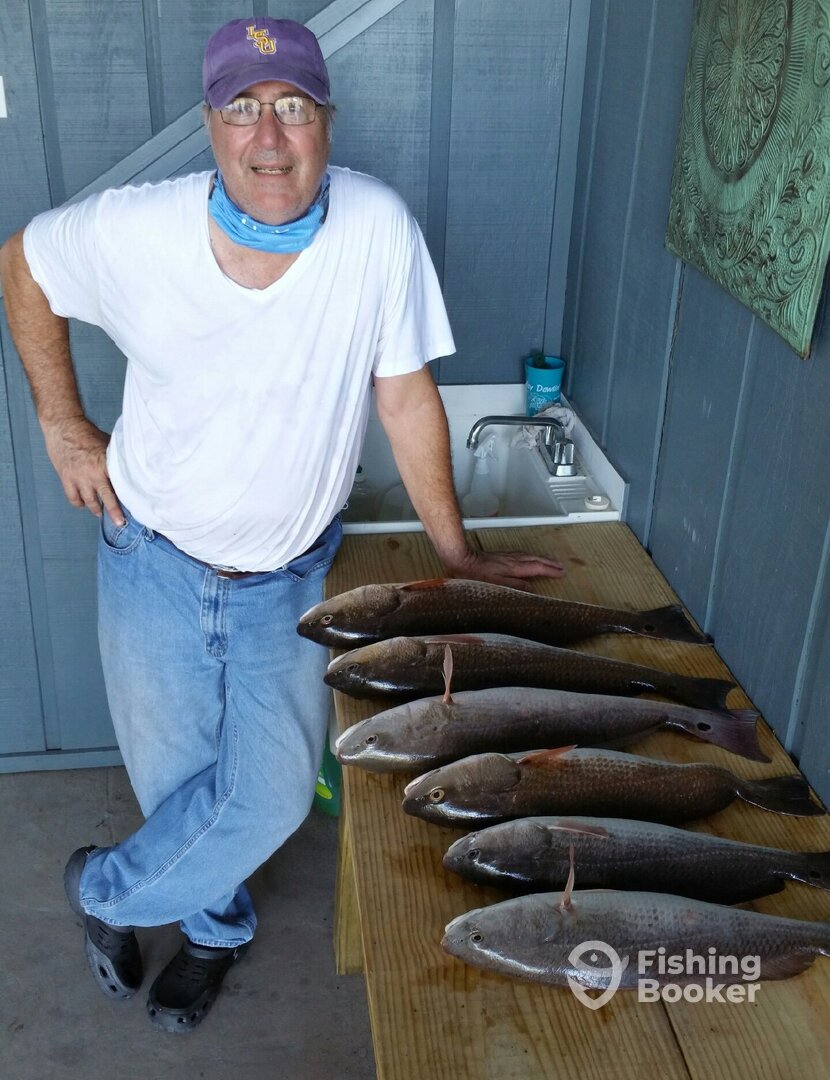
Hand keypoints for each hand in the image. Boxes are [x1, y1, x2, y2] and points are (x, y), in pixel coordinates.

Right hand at [41, 416, 123, 523]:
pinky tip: (84, 503)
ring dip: (96, 509)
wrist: (63, 426)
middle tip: (120, 523)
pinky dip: (79, 503)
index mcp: (107, 464)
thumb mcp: (108, 443)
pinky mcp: (66, 479)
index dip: (128, 496)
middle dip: (114, 513)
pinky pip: (74, 499)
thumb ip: (118, 457)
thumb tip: (132, 465)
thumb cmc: (88, 433)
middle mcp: (93, 473)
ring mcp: (78, 478)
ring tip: (101, 513)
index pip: (120, 485)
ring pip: (89, 502)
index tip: (136, 506)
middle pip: (106, 498)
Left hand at [443, 548, 565, 590]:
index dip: (550, 570)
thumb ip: (515, 586)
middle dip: (550, 563)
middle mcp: (513, 560)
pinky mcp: (501, 555)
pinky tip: (529, 557)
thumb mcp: (496, 584)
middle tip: (561, 566)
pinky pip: (522, 554)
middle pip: (536, 560)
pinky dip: (531, 556)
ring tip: (551, 561)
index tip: (561, 572)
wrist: (462, 559)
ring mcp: (507, 556)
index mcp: (514, 568)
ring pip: (530, 556)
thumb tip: (531, 588)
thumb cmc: (476, 575)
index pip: (537, 568)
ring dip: (542, 558)